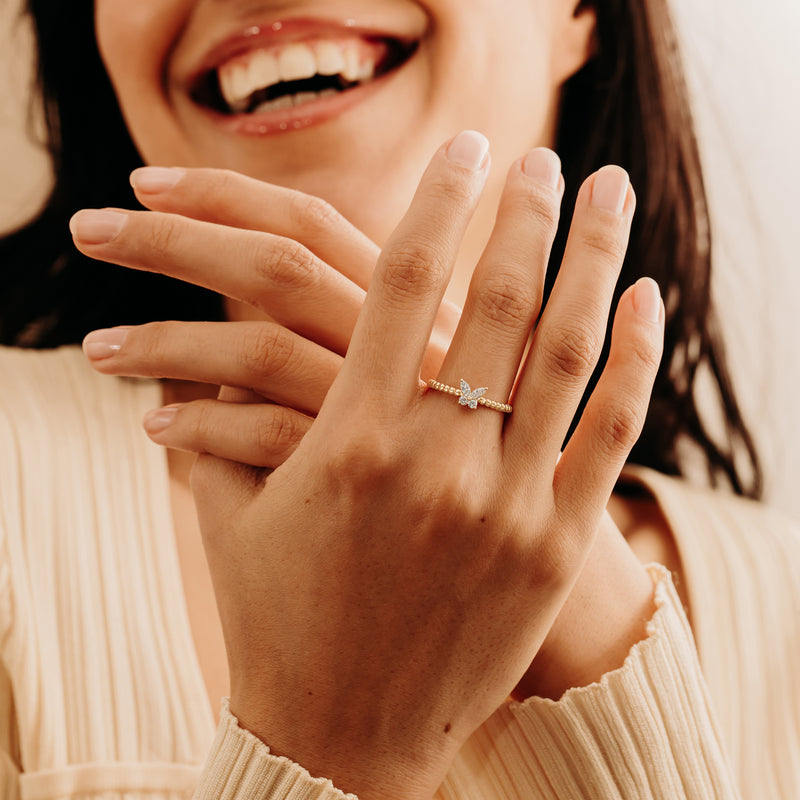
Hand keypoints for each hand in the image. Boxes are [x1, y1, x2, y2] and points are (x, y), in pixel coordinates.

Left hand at [73, 167, 459, 464]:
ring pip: (260, 352)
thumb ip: (343, 324)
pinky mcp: (359, 478)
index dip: (226, 195)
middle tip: (87, 229)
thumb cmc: (435, 450)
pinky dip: (199, 424)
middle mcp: (405, 348)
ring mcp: (382, 413)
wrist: (478, 553)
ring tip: (98, 348)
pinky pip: (262, 436)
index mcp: (414, 306)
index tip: (144, 181)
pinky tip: (157, 425)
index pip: (314, 224)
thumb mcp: (418, 368)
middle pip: (278, 270)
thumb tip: (246, 301)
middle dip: (173, 240)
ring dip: (164, 341)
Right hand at [185, 134, 657, 797]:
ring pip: (565, 350)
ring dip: (592, 257)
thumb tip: (171, 371)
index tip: (467, 146)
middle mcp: (433, 461)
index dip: (439, 201)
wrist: (342, 743)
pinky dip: (635, 356)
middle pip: (495, 298)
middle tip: (544, 156)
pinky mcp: (553, 547)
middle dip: (524, 212)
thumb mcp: (231, 524)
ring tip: (608, 191)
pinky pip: (609, 430)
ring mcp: (505, 504)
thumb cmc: (281, 626)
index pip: (402, 283)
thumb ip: (207, 435)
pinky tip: (648, 296)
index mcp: (348, 441)